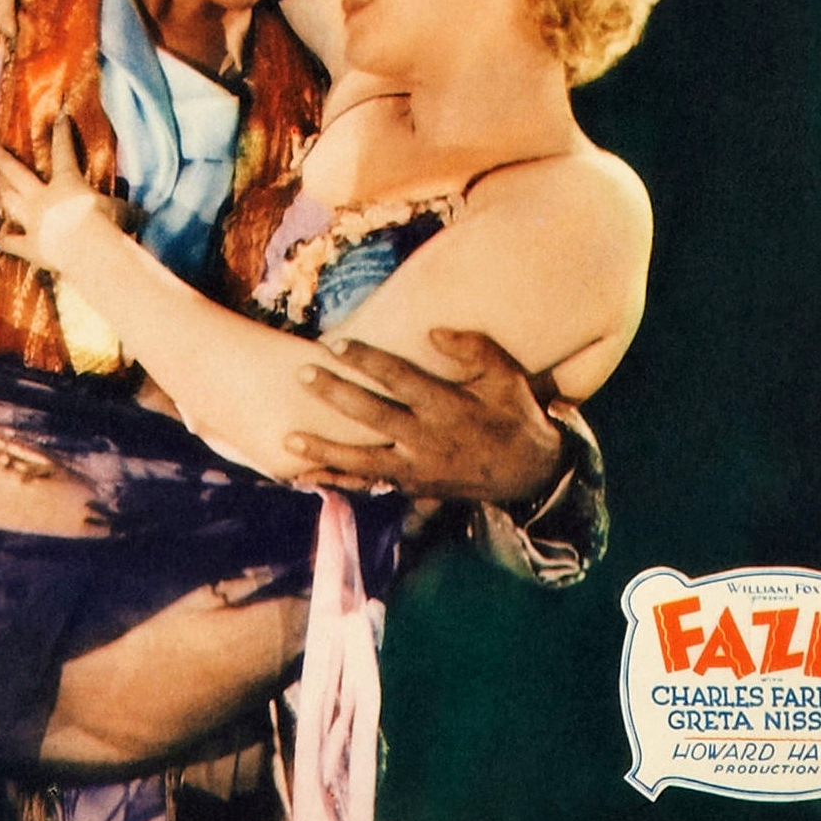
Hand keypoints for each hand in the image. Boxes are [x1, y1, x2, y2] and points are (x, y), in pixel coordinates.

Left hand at [0, 116, 134, 273]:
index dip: (62, 134)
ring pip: (9, 201)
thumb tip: (144, 213)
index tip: (60, 117)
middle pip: (17, 174)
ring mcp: (32, 221)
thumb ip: (125, 209)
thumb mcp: (122, 211)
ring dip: (1, 190)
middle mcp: (43, 197)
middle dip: (4, 160)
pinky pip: (10, 241)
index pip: (64, 152)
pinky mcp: (28, 246)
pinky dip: (4, 239)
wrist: (86, 249)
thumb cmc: (107, 225)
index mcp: (67, 182)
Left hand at [284, 329, 563, 503]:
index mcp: (449, 408)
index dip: (366, 360)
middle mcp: (429, 441)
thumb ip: (473, 349)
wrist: (531, 474)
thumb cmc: (514, 414)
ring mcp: (419, 469)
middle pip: (373, 416)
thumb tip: (432, 332)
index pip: (400, 379)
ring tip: (289, 438)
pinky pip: (372, 485)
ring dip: (326, 449)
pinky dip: (340, 482)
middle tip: (303, 374)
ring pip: (365, 460)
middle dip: (336, 394)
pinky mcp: (413, 487)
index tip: (335, 344)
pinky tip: (309, 477)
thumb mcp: (507, 376)